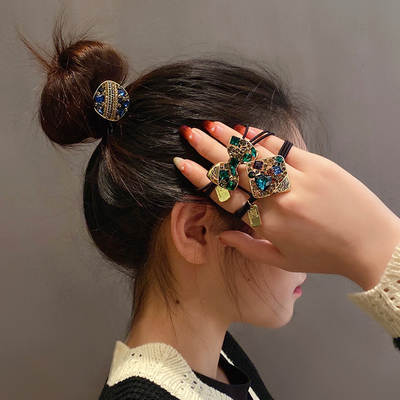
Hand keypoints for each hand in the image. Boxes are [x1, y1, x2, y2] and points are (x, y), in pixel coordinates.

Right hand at [174, 121, 399, 289]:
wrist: (372, 245)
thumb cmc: (325, 256)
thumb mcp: (283, 260)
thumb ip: (248, 247)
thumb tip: (221, 234)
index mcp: (267, 225)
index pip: (225, 195)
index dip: (200, 178)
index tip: (181, 163)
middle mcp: (278, 201)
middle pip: (235, 170)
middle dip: (208, 149)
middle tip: (188, 133)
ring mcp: (299, 180)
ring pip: (256, 156)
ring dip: (230, 139)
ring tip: (209, 124)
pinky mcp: (318, 166)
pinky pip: (284, 149)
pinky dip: (263, 138)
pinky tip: (244, 127)